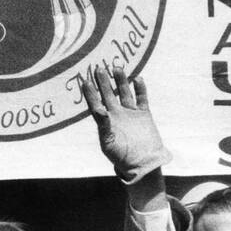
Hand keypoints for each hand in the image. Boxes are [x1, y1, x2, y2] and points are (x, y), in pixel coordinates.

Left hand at [77, 63, 169, 182]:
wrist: (143, 163)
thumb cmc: (121, 156)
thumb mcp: (108, 142)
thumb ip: (104, 126)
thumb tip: (99, 109)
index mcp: (105, 121)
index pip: (95, 103)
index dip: (91, 93)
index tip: (86, 81)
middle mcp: (116, 114)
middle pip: (108, 94)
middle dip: (104, 81)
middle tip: (99, 67)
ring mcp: (130, 113)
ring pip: (124, 92)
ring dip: (121, 80)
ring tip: (117, 67)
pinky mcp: (144, 114)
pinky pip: (141, 98)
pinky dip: (140, 89)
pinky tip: (137, 79)